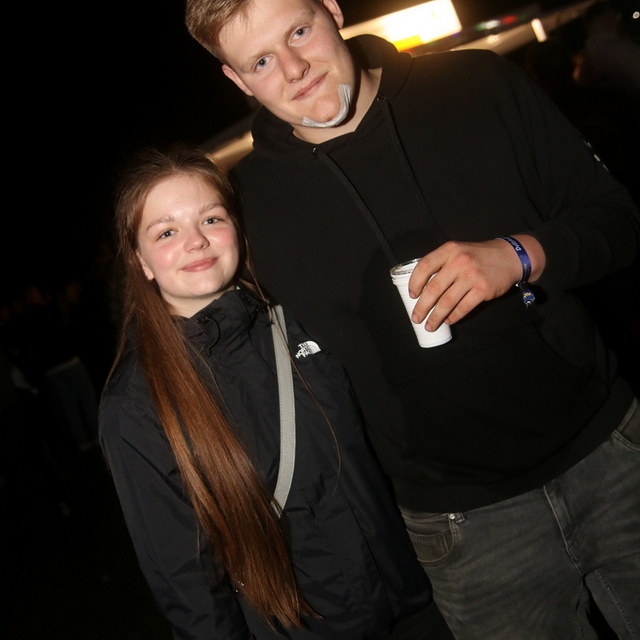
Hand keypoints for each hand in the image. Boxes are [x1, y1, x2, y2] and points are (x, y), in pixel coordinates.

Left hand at [408, 236, 543, 329]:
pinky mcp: (483, 289)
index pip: (425, 266)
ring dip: (436, 317)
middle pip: (434, 288)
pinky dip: (453, 317)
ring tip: (429, 325)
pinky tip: (448, 321)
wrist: (509, 257)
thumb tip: (422, 289)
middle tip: (416, 318)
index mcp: (449, 250)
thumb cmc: (478, 257)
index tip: (412, 295)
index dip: (415, 282)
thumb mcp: (458, 251)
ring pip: (447, 302)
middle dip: (422, 307)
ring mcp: (472, 276)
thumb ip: (441, 264)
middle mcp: (459, 261)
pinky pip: (463, 307)